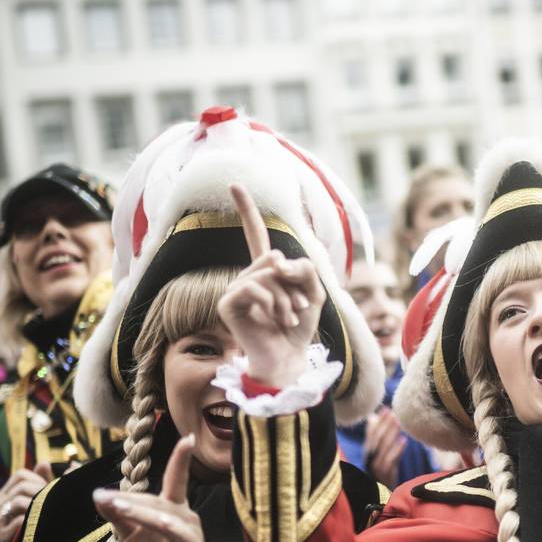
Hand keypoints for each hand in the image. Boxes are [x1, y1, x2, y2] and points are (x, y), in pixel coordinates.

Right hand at [0, 462, 52, 541]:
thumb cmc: (42, 517)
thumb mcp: (44, 496)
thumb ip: (43, 479)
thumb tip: (44, 463)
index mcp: (7, 493)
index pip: (21, 475)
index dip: (38, 479)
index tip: (47, 490)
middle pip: (21, 487)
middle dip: (40, 493)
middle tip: (50, 503)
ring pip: (18, 502)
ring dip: (37, 506)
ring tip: (45, 513)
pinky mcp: (3, 536)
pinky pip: (19, 522)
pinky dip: (32, 522)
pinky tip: (39, 525)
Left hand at [93, 436, 215, 541]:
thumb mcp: (133, 538)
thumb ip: (119, 517)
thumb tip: (98, 495)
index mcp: (174, 508)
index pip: (176, 478)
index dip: (181, 459)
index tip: (188, 438)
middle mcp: (186, 515)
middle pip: (158, 498)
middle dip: (129, 497)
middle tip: (101, 496)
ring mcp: (192, 532)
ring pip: (166, 513)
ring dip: (141, 509)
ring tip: (117, 506)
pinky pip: (180, 534)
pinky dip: (168, 526)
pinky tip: (160, 520)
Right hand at [217, 184, 325, 387]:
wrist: (289, 358)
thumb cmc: (300, 327)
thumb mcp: (314, 292)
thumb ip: (303, 269)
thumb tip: (275, 259)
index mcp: (267, 270)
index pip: (255, 234)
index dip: (246, 209)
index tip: (235, 183)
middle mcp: (248, 276)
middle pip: (275, 259)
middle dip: (294, 285)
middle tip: (299, 309)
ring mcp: (235, 289)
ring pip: (266, 274)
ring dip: (286, 299)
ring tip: (289, 318)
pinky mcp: (228, 304)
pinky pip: (253, 288)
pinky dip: (272, 303)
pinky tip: (275, 320)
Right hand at [363, 407, 406, 488]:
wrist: (382, 498)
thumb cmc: (381, 473)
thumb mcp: (377, 455)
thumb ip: (375, 437)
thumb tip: (372, 417)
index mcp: (367, 453)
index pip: (371, 434)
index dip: (378, 421)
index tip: (385, 409)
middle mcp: (370, 459)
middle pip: (377, 439)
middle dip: (384, 425)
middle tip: (393, 413)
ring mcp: (377, 468)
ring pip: (383, 448)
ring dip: (390, 434)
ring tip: (398, 422)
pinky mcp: (386, 476)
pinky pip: (391, 460)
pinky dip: (397, 450)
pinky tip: (404, 440)